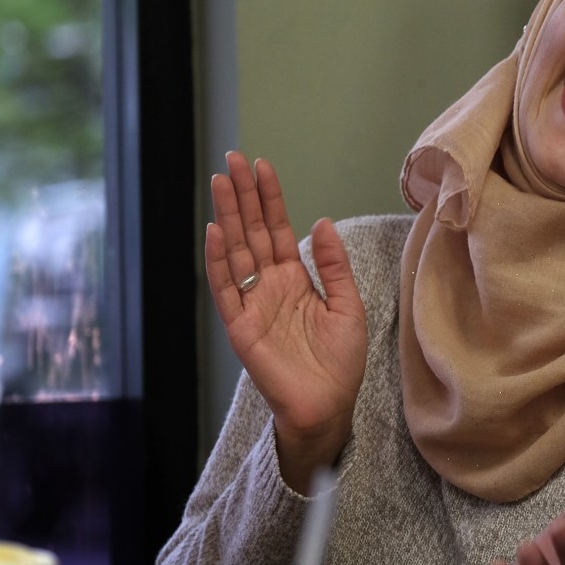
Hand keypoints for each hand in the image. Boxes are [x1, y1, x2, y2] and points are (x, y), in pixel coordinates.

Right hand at [206, 152, 367, 491]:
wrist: (328, 404)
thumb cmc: (339, 361)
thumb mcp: (348, 305)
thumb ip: (334, 265)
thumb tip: (320, 222)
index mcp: (295, 279)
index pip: (277, 229)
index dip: (269, 199)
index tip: (261, 166)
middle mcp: (269, 286)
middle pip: (251, 232)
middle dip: (242, 196)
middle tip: (232, 160)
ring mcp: (252, 303)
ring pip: (235, 252)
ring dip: (228, 217)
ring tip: (221, 183)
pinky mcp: (241, 325)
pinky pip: (227, 289)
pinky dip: (219, 260)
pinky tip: (216, 232)